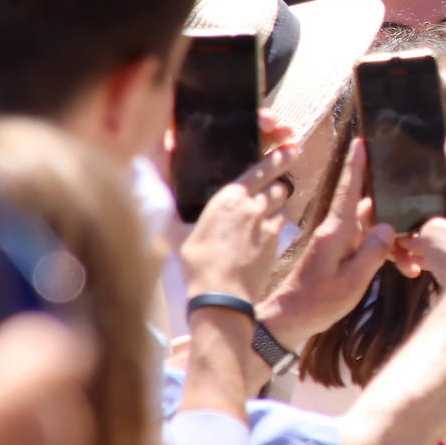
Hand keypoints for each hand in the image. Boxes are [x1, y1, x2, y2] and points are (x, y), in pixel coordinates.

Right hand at [178, 143, 299, 300]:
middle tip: (277, 183)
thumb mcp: (177, 235)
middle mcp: (254, 206)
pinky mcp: (276, 242)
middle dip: (277, 183)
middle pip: (277, 185)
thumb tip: (155, 203)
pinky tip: (267, 232)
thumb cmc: (197, 263)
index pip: (260, 170)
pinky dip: (278, 224)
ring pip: (283, 204)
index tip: (289, 150)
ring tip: (269, 209)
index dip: (277, 159)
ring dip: (279, 204)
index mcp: (230, 198)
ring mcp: (268, 224)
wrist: (222, 294)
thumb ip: (173, 214)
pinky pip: (283, 225)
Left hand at [257, 138, 396, 347]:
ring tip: (410, 264)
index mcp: (336, 231)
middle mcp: (336, 231)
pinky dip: (382, 252)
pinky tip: (398, 266)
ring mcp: (337, 242)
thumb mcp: (352, 281)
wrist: (289, 319)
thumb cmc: (317, 302)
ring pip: (372, 229)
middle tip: (417, 239)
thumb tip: (387, 226)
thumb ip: (372, 252)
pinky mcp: (337, 253)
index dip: (357, 165)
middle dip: (396, 219)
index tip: (362, 141)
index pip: (349, 190)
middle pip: (371, 211)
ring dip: (392, 242)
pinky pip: (365, 243)